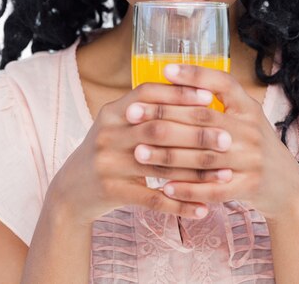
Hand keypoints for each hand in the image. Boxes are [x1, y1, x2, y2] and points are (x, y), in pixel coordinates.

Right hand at [48, 82, 225, 224]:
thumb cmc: (109, 151)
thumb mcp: (118, 124)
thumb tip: (191, 91)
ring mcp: (107, 163)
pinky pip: (152, 198)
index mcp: (112, 111)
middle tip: (227, 138)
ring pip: (160, 165)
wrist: (72, 190)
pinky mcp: (111, 191)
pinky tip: (203, 208)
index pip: (148, 94)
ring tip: (225, 174)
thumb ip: (146, 110)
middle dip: (195, 133)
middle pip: (157, 128)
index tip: (209, 97)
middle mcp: (108, 133)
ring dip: (195, 171)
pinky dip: (180, 204)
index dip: (178, 93)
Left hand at [128, 63, 298, 222]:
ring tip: (138, 151)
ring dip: (167, 155)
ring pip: (202, 156)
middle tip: (132, 113)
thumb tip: (174, 80)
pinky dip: (187, 189)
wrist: (287, 186)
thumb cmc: (253, 145)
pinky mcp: (249, 187)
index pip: (223, 83)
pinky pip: (212, 190)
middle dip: (164, 115)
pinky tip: (163, 187)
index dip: (195, 75)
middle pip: (203, 119)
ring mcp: (252, 160)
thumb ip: (217, 101)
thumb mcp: (244, 117)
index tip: (165, 70)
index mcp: (248, 107)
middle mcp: (251, 130)